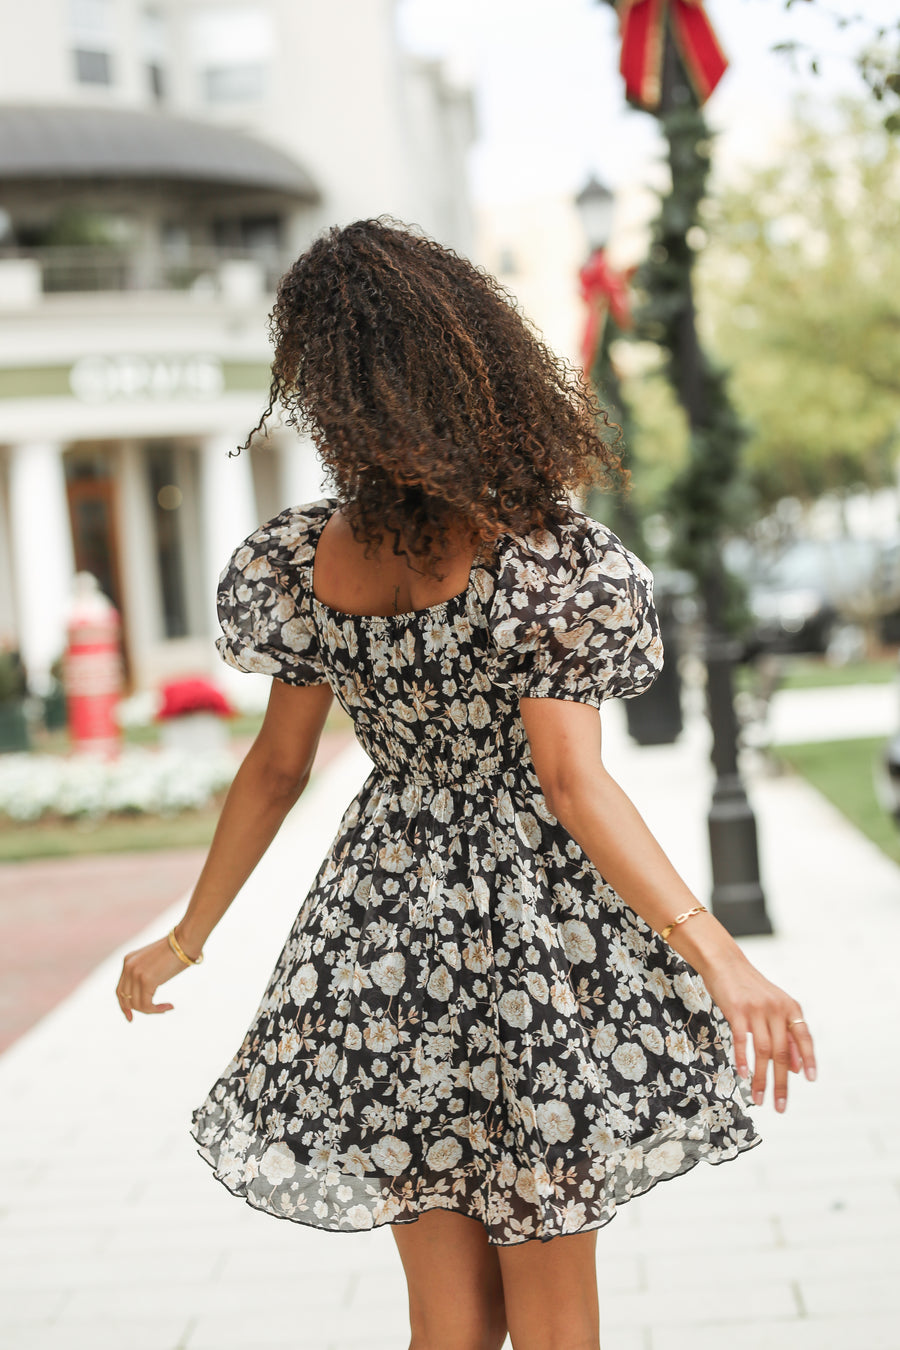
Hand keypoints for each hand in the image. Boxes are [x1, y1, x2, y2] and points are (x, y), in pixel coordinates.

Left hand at [115, 935, 189, 1020]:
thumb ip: (146, 974)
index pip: (120, 990)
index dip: (124, 1006)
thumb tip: (147, 992)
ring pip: (137, 1004)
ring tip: (166, 1007)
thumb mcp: (154, 962)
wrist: (184, 940)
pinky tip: (169, 1006)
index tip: (130, 1017)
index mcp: (128, 961)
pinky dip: (157, 1010)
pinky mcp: (146, 980)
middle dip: (139, 1010)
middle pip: (126, 999)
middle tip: (156, 1011)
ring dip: (151, 1010)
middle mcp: (128, 967)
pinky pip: (147, 1005)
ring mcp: (135, 974)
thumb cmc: (177, 951)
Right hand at [700, 952, 816, 1113]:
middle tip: (781, 1106)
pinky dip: (743, 1060)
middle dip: (782, 1082)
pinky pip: (742, 1040)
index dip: (808, 1059)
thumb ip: (787, 1035)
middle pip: (782, 1052)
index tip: (810, 1080)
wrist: (724, 963)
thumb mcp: (774, 1007)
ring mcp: (757, 1009)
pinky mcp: (736, 1010)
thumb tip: (799, 1068)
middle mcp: (777, 1009)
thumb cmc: (749, 988)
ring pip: (763, 1051)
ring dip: (761, 1079)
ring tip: (759, 1098)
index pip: (804, 1038)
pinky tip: (744, 1075)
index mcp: (790, 1008)